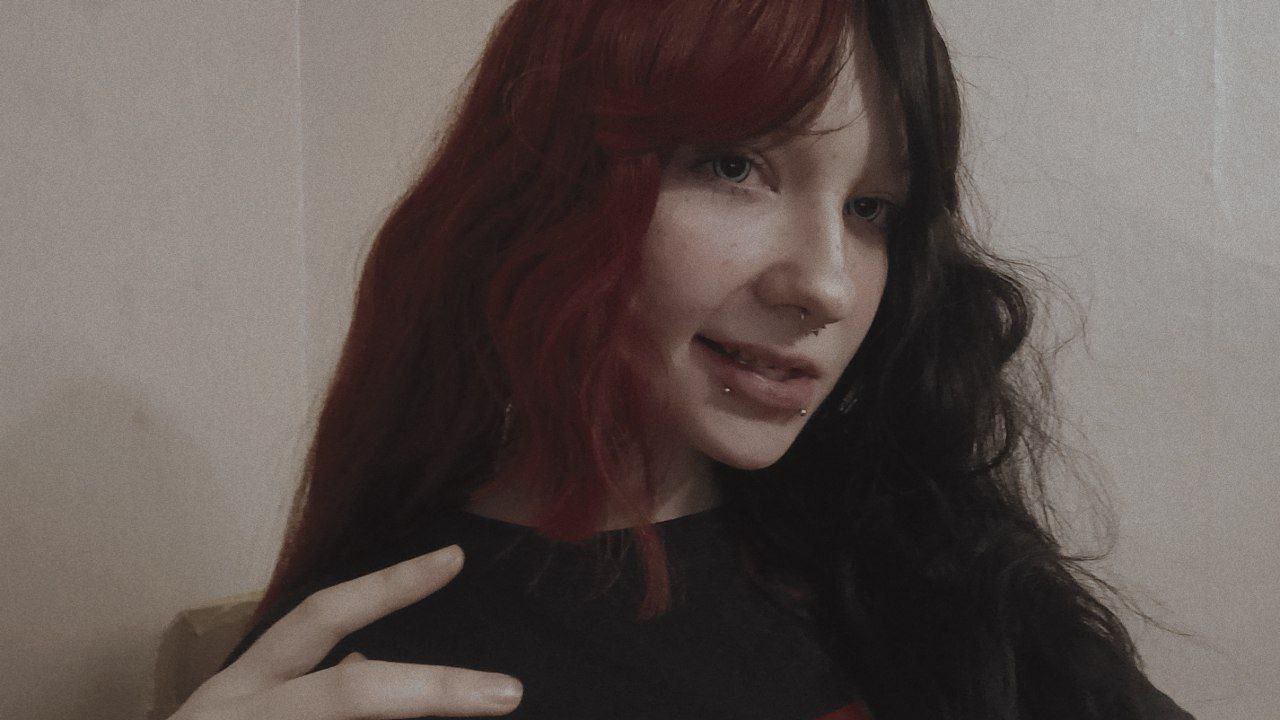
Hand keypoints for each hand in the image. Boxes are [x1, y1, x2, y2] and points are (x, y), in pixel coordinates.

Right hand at [168, 544, 522, 718]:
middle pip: (353, 695)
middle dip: (436, 690)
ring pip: (355, 716)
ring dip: (422, 712)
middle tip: (509, 693)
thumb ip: (304, 686)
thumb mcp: (239, 713)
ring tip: (479, 707)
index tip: (455, 559)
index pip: (321, 618)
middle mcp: (246, 716)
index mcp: (243, 690)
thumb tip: (367, 660)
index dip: (389, 586)